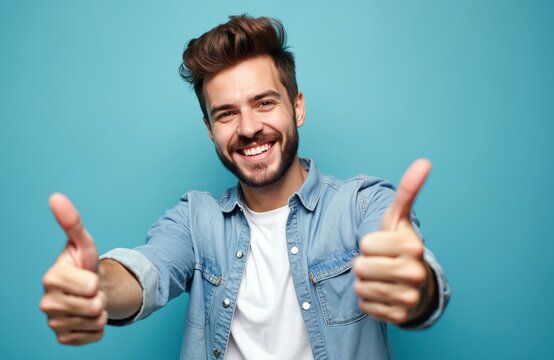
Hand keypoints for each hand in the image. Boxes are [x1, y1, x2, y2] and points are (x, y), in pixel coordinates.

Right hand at [40, 193, 106, 344]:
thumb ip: (72, 222)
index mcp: (50, 278)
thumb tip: (56, 197)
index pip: (90, 286)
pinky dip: (98, 327)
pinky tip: (89, 316)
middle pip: (94, 306)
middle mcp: (46, 303)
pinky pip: (94, 336)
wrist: (89, 289)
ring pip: (95, 321)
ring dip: (101, 312)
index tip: (87, 274)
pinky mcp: (63, 338)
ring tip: (91, 301)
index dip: (95, 280)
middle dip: (100, 296)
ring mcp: (54, 322)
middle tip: (92, 290)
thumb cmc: (84, 265)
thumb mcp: (84, 244)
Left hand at [354, 159, 435, 323]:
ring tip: (382, 278)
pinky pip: (365, 306)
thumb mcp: (399, 219)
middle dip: (364, 264)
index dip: (369, 244)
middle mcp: (414, 273)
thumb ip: (408, 191)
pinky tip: (383, 294)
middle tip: (380, 263)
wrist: (418, 284)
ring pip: (361, 287)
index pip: (365, 244)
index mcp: (413, 246)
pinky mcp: (400, 316)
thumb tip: (424, 162)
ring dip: (365, 282)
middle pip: (360, 267)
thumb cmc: (400, 247)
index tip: (383, 246)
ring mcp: (408, 297)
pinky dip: (368, 300)